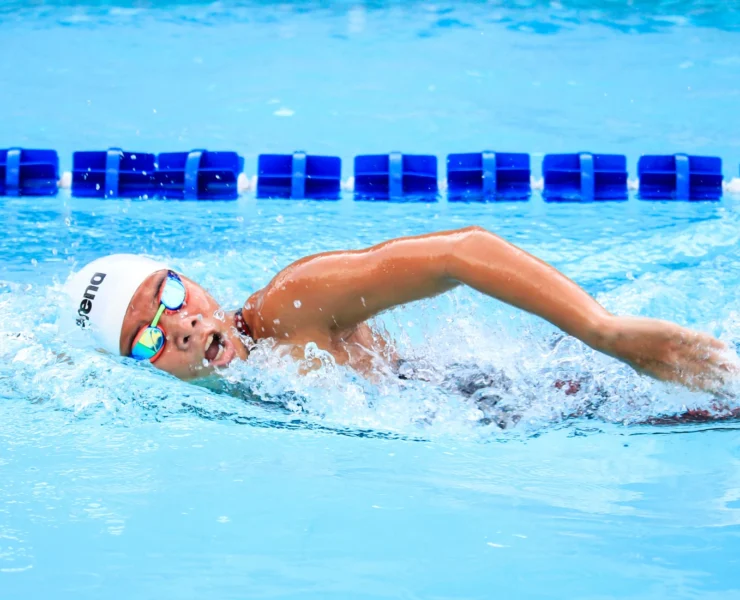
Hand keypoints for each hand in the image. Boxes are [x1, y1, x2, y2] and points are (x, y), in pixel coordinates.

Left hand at [598, 315, 739, 391]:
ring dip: (723, 363)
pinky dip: (711, 343)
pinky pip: (697, 339)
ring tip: (736, 368)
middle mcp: (671, 364)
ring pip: (705, 357)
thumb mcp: (645, 367)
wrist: (609, 337)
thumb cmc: (626, 351)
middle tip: (737, 381)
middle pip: (705, 374)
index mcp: (665, 376)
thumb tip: (677, 376)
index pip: (695, 385)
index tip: (726, 392)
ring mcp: (672, 348)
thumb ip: (664, 371)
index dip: (713, 389)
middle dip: (723, 378)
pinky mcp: (671, 332)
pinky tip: (723, 347)